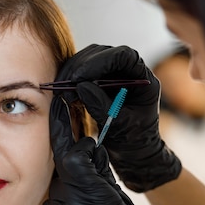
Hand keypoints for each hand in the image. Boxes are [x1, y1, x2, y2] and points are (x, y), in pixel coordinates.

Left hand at [36, 95, 150, 204]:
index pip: (68, 146)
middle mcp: (60, 198)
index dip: (63, 122)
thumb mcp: (118, 202)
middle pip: (61, 166)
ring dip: (69, 187)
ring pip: (56, 188)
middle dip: (70, 158)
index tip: (61, 101)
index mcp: (84, 187)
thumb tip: (92, 149)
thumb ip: (101, 173)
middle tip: (77, 151)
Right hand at [55, 44, 181, 192]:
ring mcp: (113, 73)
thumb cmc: (134, 141)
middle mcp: (129, 70)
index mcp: (143, 78)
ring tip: (61, 91)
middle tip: (65, 85)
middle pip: (102, 53)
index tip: (80, 78)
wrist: (133, 151)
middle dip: (81, 66)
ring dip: (72, 72)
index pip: (123, 56)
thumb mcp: (120, 126)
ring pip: (89, 58)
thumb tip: (81, 86)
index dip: (100, 61)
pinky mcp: (99, 80)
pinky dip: (70, 79)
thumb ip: (103, 106)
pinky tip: (63, 93)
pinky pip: (82, 71)